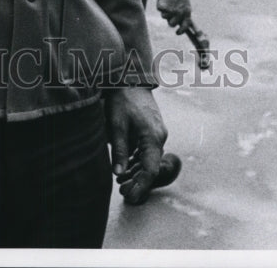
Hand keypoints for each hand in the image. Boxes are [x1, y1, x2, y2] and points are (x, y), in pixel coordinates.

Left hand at [105, 87, 166, 204]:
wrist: (130, 79)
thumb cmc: (122, 99)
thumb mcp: (116, 124)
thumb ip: (120, 149)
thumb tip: (118, 173)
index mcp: (153, 137)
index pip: (150, 169)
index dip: (142, 186)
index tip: (132, 197)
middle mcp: (159, 137)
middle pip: (150, 167)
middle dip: (138, 182)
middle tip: (123, 193)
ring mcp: (157, 134)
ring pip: (149, 160)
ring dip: (136, 173)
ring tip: (121, 184)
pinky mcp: (152, 131)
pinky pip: (147, 151)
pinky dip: (137, 162)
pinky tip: (126, 169)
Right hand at [156, 0, 191, 34]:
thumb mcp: (182, 2)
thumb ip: (180, 12)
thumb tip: (173, 22)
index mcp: (187, 12)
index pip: (185, 25)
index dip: (181, 30)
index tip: (177, 32)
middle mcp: (180, 14)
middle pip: (172, 24)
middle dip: (169, 20)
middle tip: (168, 13)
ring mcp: (171, 11)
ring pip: (164, 17)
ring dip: (164, 11)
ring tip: (167, 0)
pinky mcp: (163, 8)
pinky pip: (159, 9)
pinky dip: (160, 4)